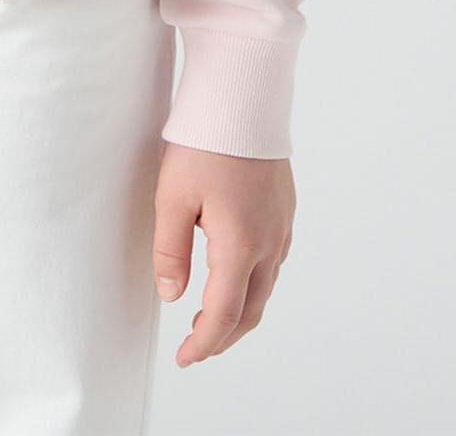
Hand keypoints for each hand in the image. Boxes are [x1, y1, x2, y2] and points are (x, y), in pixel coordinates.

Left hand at [152, 141, 295, 367]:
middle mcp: (269, 242)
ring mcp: (282, 226)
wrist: (243, 96)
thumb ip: (171, 251)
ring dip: (241, 311)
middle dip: (224, 336)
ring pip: (266, 287)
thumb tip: (172, 297)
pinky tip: (234, 276)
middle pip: (251, 310)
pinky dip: (254, 283)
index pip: (224, 315)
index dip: (204, 344)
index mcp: (239, 245)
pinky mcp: (285, 209)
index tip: (184, 358)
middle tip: (196, 347)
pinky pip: (273, 261)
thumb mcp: (172, 196)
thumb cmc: (204, 141)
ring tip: (211, 318)